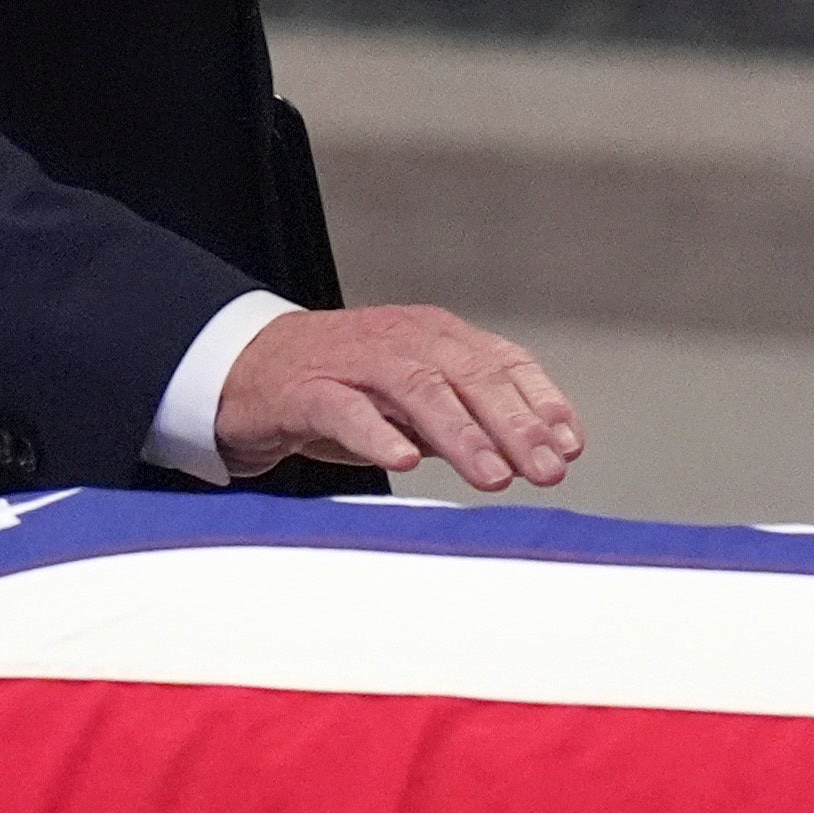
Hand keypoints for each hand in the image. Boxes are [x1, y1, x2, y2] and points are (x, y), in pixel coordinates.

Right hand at [214, 304, 581, 492]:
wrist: (244, 373)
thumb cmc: (338, 389)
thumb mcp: (411, 403)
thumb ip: (465, 419)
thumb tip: (533, 449)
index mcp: (434, 337)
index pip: (502, 360)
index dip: (540, 401)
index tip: (569, 445)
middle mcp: (401, 339)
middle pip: (469, 375)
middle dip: (514, 424)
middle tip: (545, 470)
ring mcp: (353, 361)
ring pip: (418, 388)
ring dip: (461, 433)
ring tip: (493, 475)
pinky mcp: (307, 389)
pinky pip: (345, 408)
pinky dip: (377, 433)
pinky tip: (403, 461)